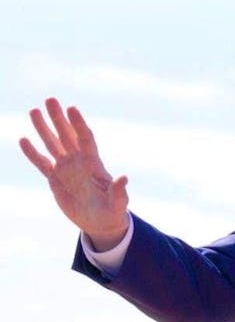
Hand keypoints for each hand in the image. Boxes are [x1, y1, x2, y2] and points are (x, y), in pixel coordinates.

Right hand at [19, 98, 129, 250]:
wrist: (101, 223)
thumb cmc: (113, 212)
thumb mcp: (118, 203)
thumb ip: (119, 191)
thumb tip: (123, 178)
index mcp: (94, 164)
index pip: (85, 138)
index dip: (78, 124)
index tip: (71, 108)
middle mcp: (79, 162)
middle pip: (67, 135)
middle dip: (58, 118)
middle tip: (50, 99)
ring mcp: (66, 169)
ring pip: (53, 144)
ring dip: (44, 128)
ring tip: (34, 111)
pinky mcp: (55, 179)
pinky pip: (41, 163)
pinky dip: (32, 153)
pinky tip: (23, 140)